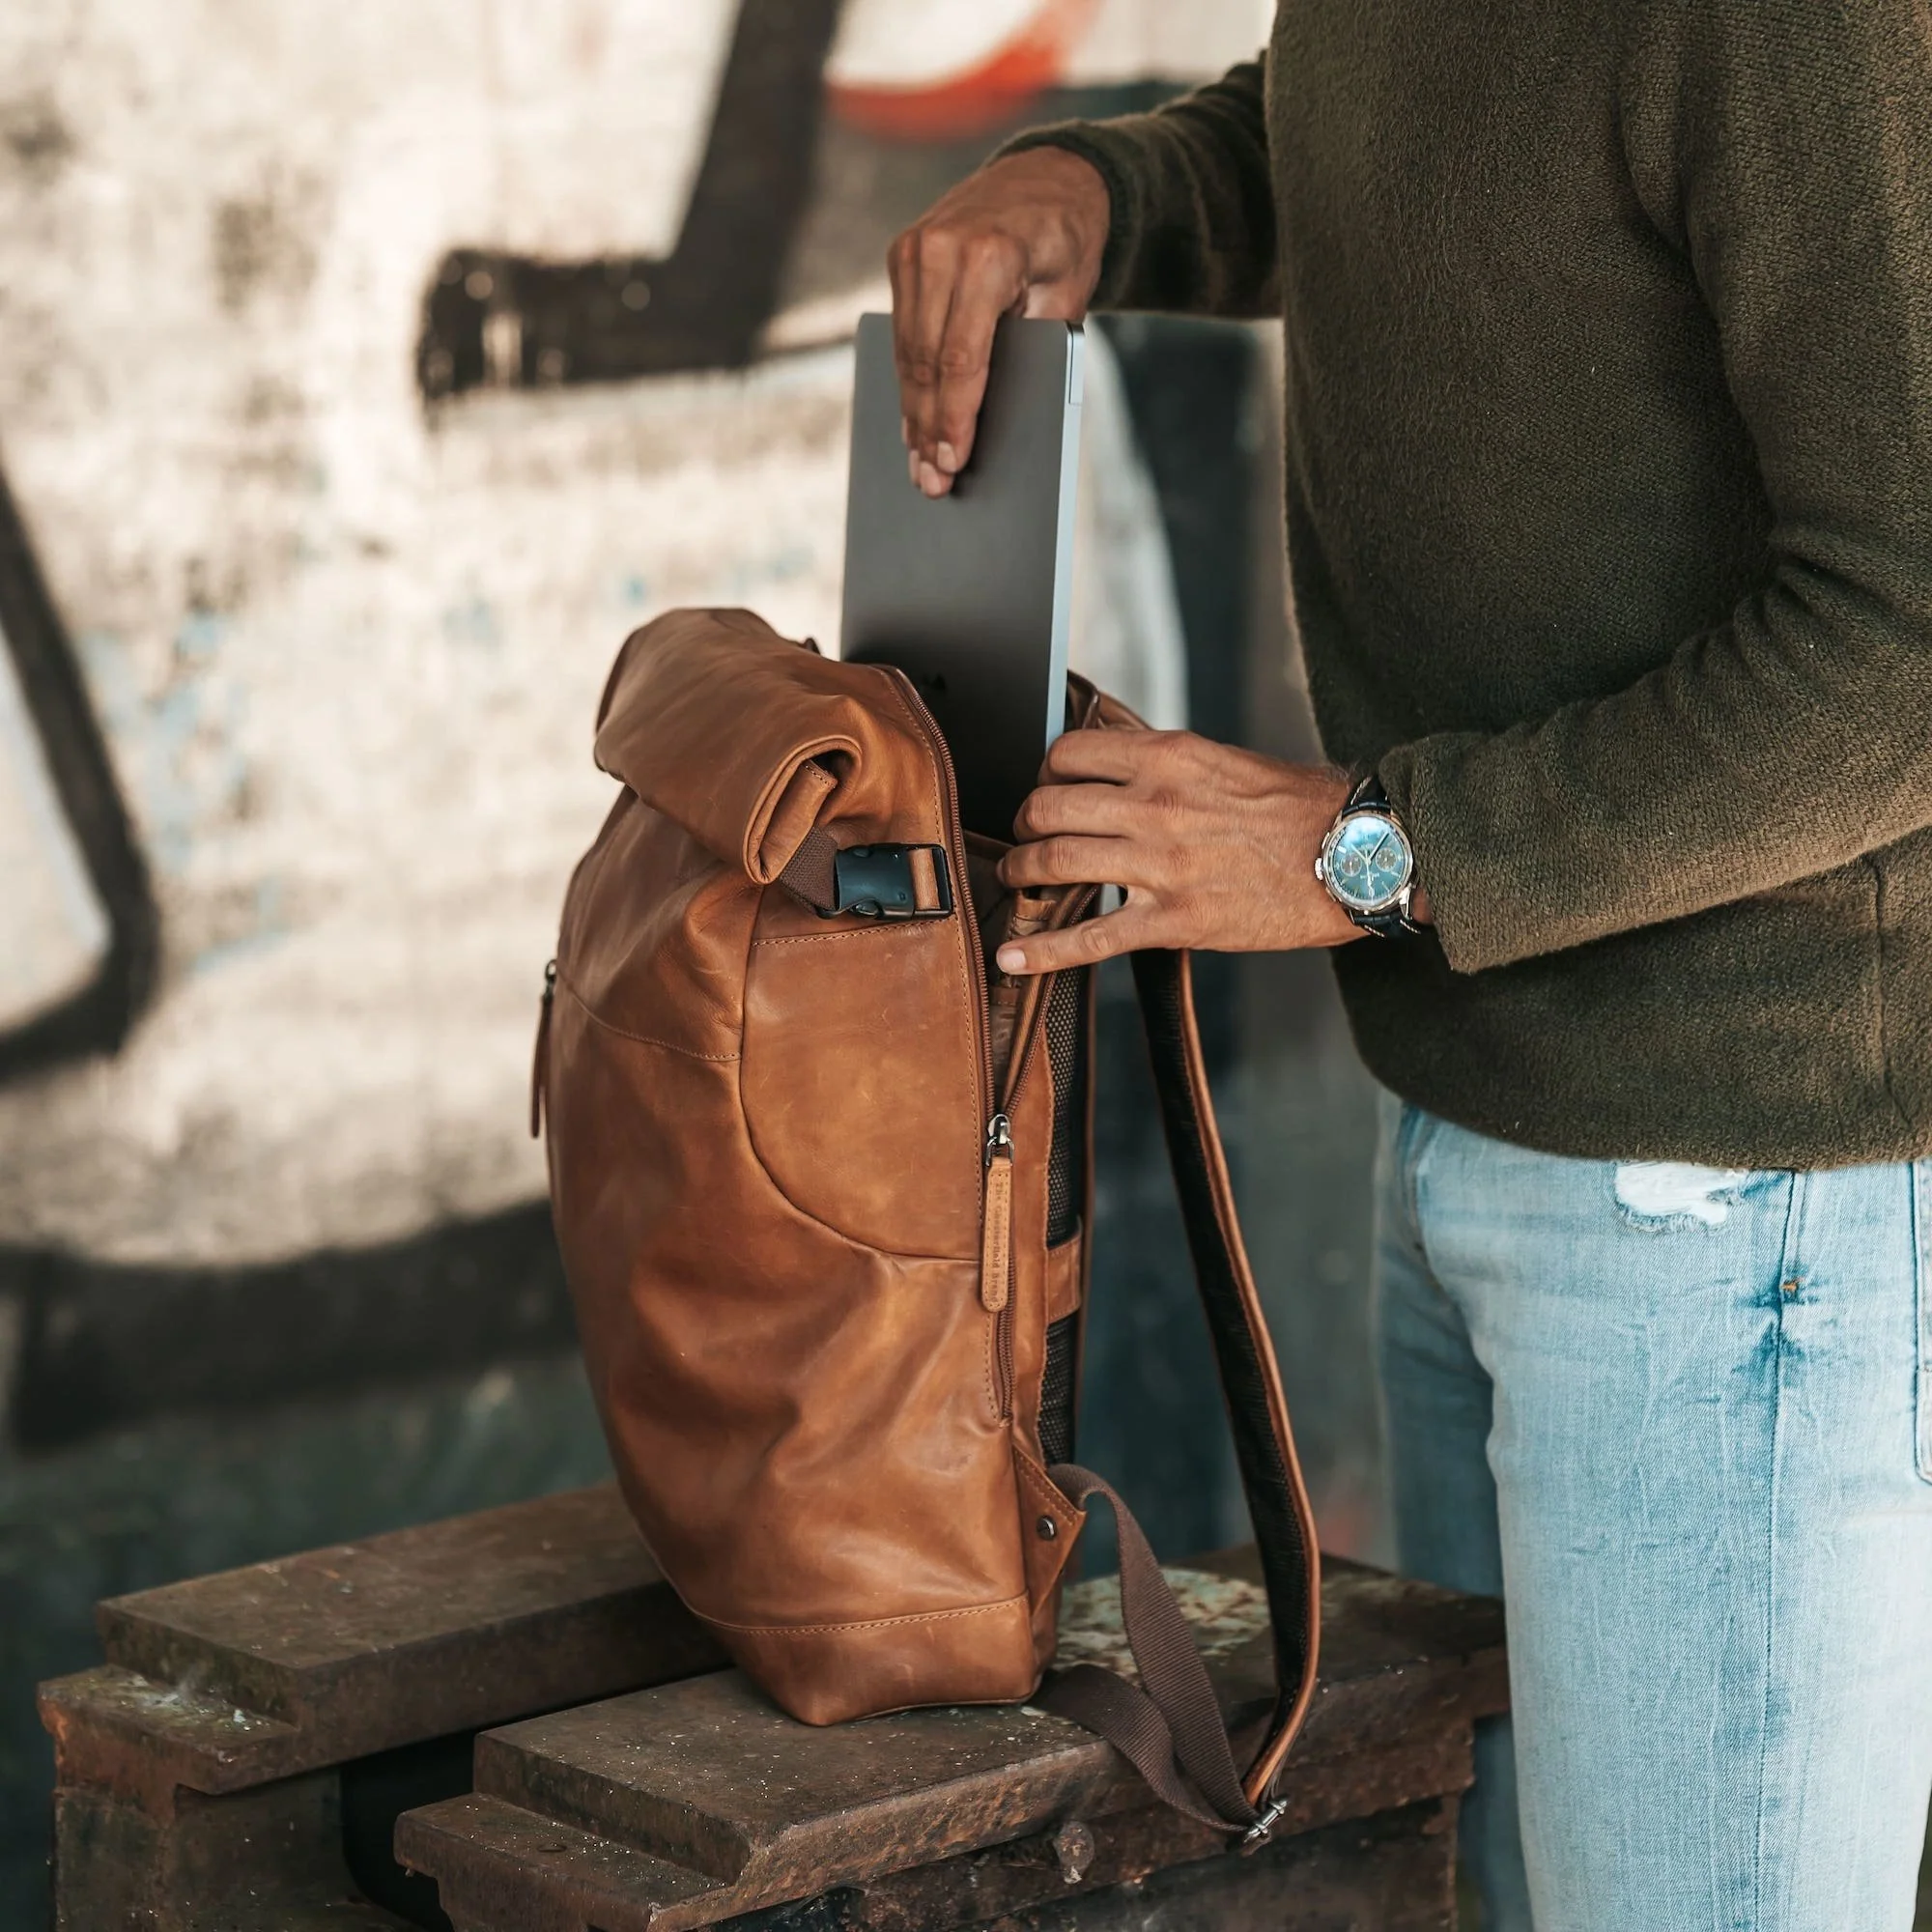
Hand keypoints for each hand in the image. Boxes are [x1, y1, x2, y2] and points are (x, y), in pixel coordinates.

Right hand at [887, 147, 1110, 497]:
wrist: (1048, 175)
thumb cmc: (1066, 243)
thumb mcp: (1069, 295)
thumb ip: (1038, 350)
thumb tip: (1003, 423)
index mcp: (989, 256)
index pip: (962, 357)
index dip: (954, 417)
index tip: (950, 462)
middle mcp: (942, 247)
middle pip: (926, 361)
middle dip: (928, 427)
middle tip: (931, 481)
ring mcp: (915, 247)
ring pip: (906, 351)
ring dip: (911, 411)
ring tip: (918, 461)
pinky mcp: (902, 254)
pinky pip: (902, 331)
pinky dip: (907, 378)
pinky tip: (913, 417)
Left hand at [994, 731, 1368, 974]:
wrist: (1353, 858)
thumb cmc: (1299, 808)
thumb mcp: (1225, 760)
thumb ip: (1164, 760)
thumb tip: (1114, 754)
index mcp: (1167, 757)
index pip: (1068, 753)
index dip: (1045, 772)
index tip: (1046, 788)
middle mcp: (1154, 806)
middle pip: (1049, 807)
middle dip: (1024, 825)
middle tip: (1023, 837)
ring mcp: (1160, 865)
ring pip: (1055, 864)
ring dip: (1020, 873)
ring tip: (1014, 881)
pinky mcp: (1173, 920)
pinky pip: (1089, 937)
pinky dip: (1042, 951)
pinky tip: (1011, 959)